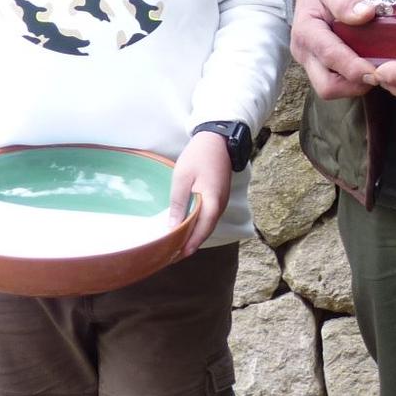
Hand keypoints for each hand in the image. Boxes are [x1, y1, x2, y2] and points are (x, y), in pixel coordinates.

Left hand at [170, 131, 230, 256]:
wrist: (218, 139)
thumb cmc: (198, 156)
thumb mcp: (182, 178)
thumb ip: (178, 203)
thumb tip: (173, 227)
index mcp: (212, 200)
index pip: (202, 229)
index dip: (191, 244)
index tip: (177, 256)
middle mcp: (220, 204)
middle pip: (207, 230)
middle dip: (192, 244)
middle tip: (173, 255)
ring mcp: (222, 200)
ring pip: (209, 224)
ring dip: (196, 236)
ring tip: (178, 245)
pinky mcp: (220, 196)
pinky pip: (210, 216)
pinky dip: (200, 226)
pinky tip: (188, 227)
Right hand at [291, 0, 380, 99]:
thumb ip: (346, 1)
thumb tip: (366, 14)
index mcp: (306, 31)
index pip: (330, 55)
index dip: (354, 67)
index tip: (378, 71)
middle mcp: (304, 52)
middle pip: (326, 85)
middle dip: (354, 84)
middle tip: (380, 74)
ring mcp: (309, 61)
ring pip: (330, 88)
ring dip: (355, 84)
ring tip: (376, 70)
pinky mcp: (317, 66)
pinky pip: (334, 81)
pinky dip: (352, 80)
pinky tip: (369, 67)